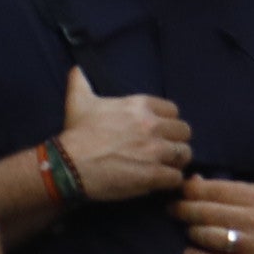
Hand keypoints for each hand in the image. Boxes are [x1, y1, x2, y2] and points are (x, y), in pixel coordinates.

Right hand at [58, 66, 189, 201]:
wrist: (69, 164)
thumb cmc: (76, 134)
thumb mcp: (79, 102)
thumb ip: (81, 83)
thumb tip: (77, 70)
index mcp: (140, 106)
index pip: (173, 111)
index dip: (167, 122)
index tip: (158, 132)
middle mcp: (151, 125)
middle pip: (184, 132)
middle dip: (176, 142)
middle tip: (164, 152)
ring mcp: (155, 150)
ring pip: (184, 154)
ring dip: (176, 162)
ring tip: (165, 168)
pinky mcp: (153, 174)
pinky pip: (176, 178)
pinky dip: (170, 181)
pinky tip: (159, 182)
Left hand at [177, 176, 253, 253]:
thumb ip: (233, 190)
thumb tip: (194, 181)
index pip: (215, 189)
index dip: (190, 190)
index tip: (177, 191)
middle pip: (207, 212)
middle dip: (183, 210)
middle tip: (171, 209)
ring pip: (209, 237)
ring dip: (191, 232)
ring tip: (187, 230)